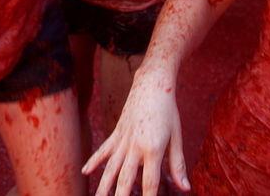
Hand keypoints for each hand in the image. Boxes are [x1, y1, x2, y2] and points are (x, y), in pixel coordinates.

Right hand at [83, 66, 189, 195]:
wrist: (152, 83)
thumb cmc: (168, 110)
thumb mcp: (177, 137)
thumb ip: (178, 164)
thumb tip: (185, 188)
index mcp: (153, 149)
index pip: (150, 183)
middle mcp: (135, 146)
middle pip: (125, 180)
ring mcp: (123, 139)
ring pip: (111, 168)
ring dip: (103, 187)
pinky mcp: (117, 132)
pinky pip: (104, 149)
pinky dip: (94, 161)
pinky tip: (84, 172)